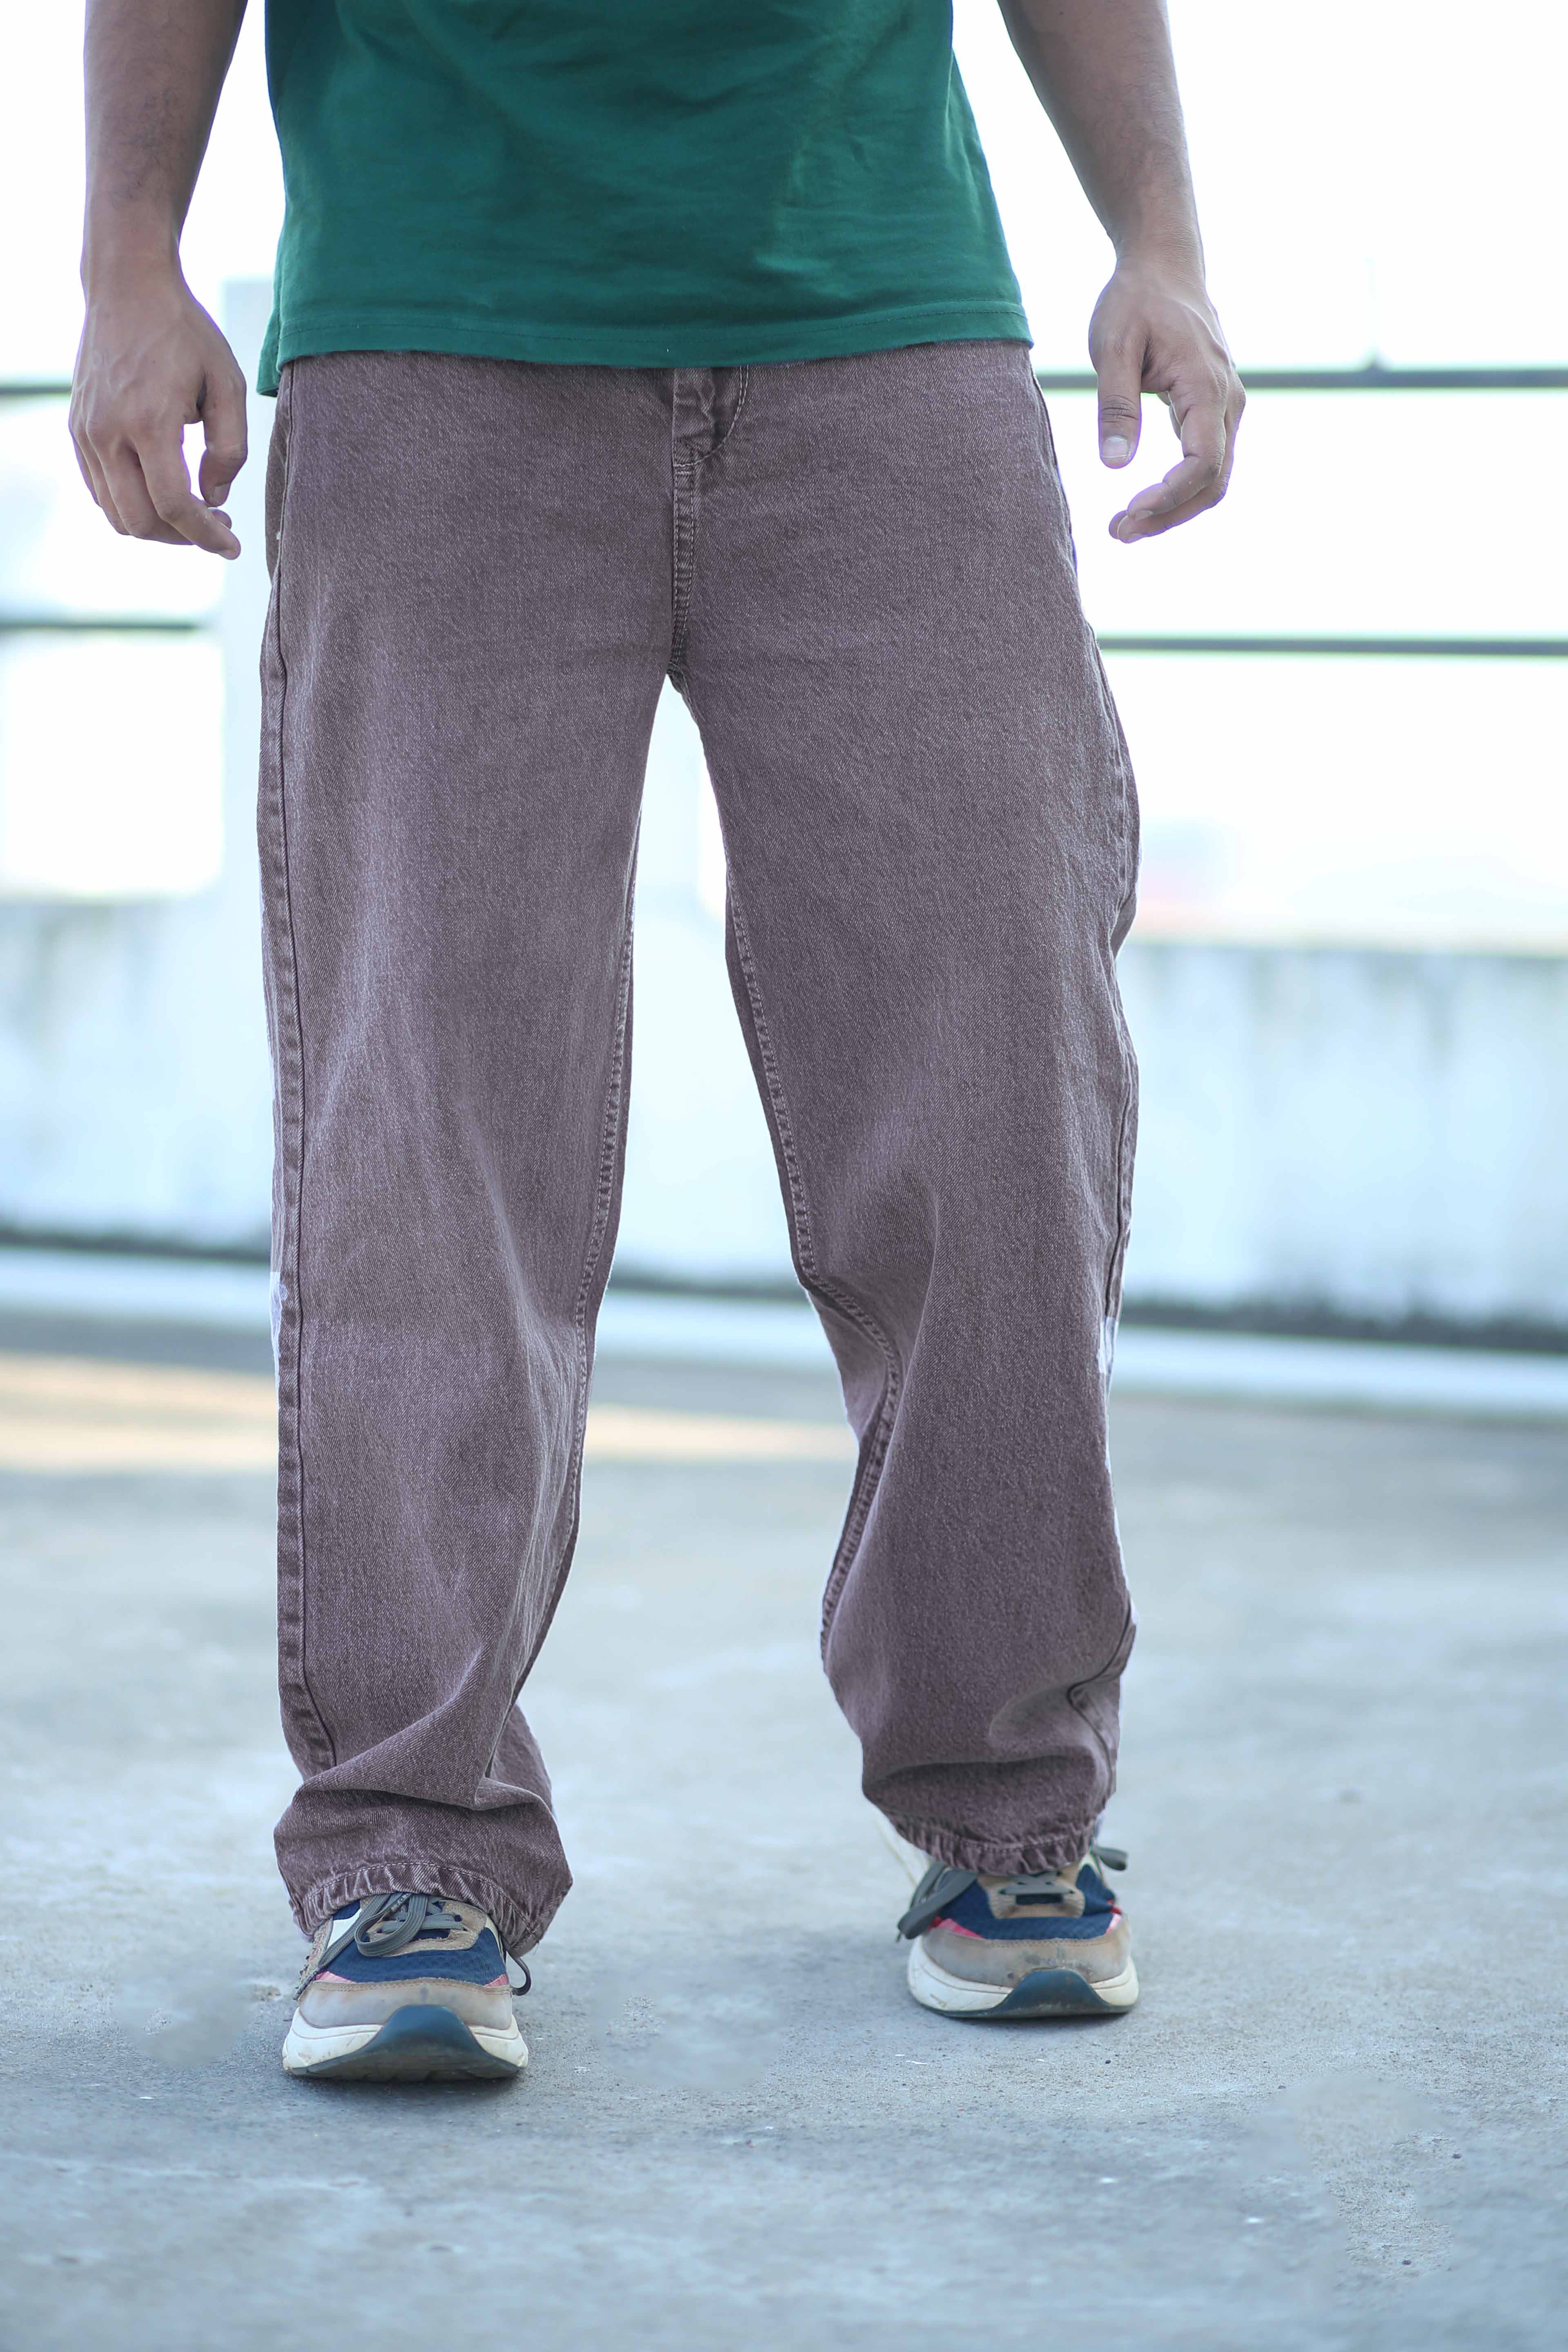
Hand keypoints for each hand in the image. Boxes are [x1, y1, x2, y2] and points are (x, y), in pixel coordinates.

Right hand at [70, 268, 246, 557]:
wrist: (127, 286)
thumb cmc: (184, 332)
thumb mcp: (227, 384)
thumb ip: (229, 448)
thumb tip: (215, 498)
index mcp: (148, 421)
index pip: (174, 506)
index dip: (206, 537)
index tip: (233, 545)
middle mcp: (108, 432)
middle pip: (140, 521)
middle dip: (182, 537)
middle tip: (217, 525)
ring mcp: (86, 431)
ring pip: (116, 513)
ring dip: (157, 526)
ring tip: (193, 510)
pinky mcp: (77, 428)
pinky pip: (100, 490)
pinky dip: (132, 504)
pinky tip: (162, 489)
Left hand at [1089, 259, 1243, 542]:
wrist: (1165, 267)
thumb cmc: (1136, 300)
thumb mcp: (1114, 346)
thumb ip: (1116, 405)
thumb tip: (1114, 465)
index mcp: (1207, 388)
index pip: (1201, 465)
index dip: (1168, 498)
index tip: (1127, 514)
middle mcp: (1227, 403)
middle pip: (1213, 483)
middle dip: (1169, 516)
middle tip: (1118, 534)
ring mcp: (1225, 409)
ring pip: (1212, 479)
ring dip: (1173, 510)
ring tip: (1124, 526)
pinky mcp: (1212, 412)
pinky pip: (1205, 464)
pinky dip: (1177, 491)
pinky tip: (1142, 502)